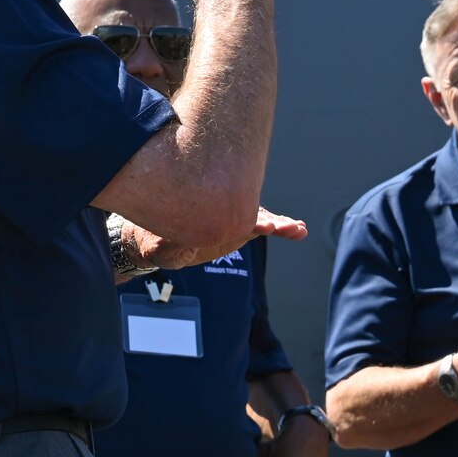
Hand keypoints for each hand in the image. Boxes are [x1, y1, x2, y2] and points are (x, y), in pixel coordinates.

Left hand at [128, 206, 306, 272]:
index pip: (231, 213)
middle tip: (286, 228)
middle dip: (270, 220)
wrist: (158, 239)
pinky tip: (299, 231)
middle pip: (251, 212)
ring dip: (280, 224)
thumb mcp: (162, 245)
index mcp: (207, 212)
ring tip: (298, 229)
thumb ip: (172, 246)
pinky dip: (281, 228)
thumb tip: (177, 244)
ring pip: (262, 219)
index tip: (262, 224)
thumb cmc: (159, 238)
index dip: (246, 218)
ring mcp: (235, 218)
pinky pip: (263, 227)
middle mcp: (224, 210)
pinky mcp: (240, 228)